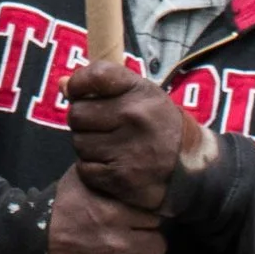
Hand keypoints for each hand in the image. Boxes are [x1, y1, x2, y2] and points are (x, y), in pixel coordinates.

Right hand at [45, 166, 166, 253]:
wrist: (26, 243)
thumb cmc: (56, 209)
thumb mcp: (80, 180)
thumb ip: (107, 175)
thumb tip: (127, 165)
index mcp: (114, 215)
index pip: (155, 218)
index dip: (147, 219)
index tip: (138, 222)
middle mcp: (118, 245)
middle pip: (158, 245)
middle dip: (148, 242)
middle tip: (136, 242)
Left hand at [68, 60, 212, 214]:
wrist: (192, 167)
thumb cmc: (158, 125)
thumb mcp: (141, 96)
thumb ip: (103, 86)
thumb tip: (62, 84)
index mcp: (140, 92)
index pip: (95, 75)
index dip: (79, 83)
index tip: (79, 92)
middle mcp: (134, 117)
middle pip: (77, 113)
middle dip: (82, 121)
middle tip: (99, 127)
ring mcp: (128, 149)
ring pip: (79, 142)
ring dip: (88, 146)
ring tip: (108, 146)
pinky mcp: (121, 178)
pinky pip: (85, 169)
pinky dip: (92, 169)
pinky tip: (111, 164)